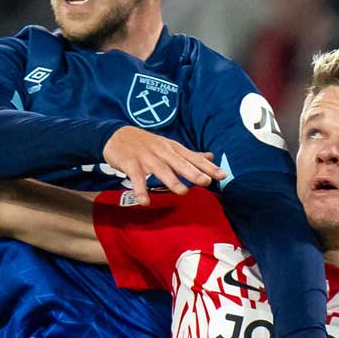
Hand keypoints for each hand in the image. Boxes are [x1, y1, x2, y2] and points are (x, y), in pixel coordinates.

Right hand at [102, 126, 224, 204]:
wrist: (116, 135)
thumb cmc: (146, 144)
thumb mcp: (169, 145)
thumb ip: (189, 154)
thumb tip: (210, 157)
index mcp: (173, 148)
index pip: (193, 157)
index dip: (208, 166)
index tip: (222, 175)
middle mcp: (162, 151)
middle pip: (180, 163)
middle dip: (193, 172)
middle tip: (206, 181)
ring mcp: (146, 157)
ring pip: (161, 170)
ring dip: (172, 181)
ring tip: (183, 192)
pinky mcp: (131, 164)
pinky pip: (137, 178)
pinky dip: (141, 190)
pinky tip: (145, 202)